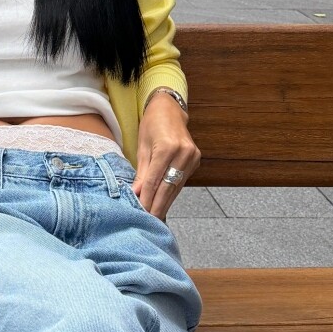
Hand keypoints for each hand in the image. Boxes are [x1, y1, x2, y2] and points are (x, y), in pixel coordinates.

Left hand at [134, 97, 199, 222]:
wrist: (170, 109)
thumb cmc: (152, 125)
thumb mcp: (142, 147)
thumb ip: (142, 173)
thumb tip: (137, 194)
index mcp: (168, 147)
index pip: (155, 180)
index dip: (147, 198)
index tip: (141, 213)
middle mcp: (183, 153)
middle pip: (167, 186)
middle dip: (157, 205)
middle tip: (149, 222)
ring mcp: (192, 157)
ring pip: (175, 187)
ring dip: (165, 203)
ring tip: (156, 217)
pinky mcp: (195, 161)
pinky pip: (181, 182)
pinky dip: (171, 193)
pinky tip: (164, 204)